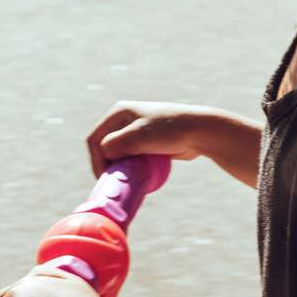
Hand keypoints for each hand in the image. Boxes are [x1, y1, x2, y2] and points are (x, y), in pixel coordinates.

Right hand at [85, 100, 215, 176]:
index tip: (105, 179)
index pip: (95, 139)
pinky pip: (132, 158)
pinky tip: (137, 179)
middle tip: (115, 183)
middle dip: (108, 166)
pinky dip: (131, 169)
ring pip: (119, 154)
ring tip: (126, 182)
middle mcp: (126, 120)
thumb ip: (114, 144)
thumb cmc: (169, 131)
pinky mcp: (148, 143)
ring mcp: (137, 131)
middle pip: (106, 147)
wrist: (201, 132)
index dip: (96, 161)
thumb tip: (104, 154)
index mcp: (119, 113)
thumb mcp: (137, 136)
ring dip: (120, 169)